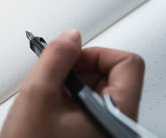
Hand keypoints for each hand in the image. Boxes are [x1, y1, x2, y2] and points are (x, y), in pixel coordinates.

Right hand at [0, 29, 144, 137]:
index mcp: (113, 116)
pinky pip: (89, 101)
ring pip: (99, 85)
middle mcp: (116, 124)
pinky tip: (52, 103)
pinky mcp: (93, 131)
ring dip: (72, 81)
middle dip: (80, 67)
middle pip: (114, 73)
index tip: (71, 58)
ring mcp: (105, 129)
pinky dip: (70, 94)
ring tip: (50, 93)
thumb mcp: (37, 95)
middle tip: (56, 74)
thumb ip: (56, 58)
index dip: (96, 53)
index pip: (127, 63)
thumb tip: (71, 37)